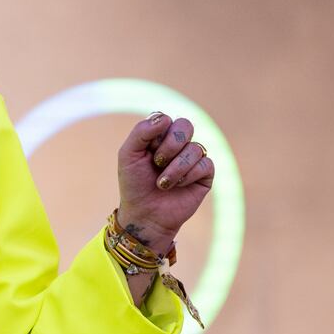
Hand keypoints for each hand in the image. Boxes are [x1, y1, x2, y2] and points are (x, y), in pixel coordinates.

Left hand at [115, 112, 213, 251]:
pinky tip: (178, 186)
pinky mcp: (205, 174)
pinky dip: (188, 176)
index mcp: (159, 135)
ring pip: (195, 148)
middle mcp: (178, 144)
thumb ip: (141, 132)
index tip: (147, 150)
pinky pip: (205, 164)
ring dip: (175, 168)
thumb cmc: (135, 185)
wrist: (145, 215)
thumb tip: (165, 118)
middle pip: (185, 125)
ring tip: (162, 183)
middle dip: (170, 145)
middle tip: (157, 162)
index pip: (165, 118)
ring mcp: (192, 158)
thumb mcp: (128, 155)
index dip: (157, 133)